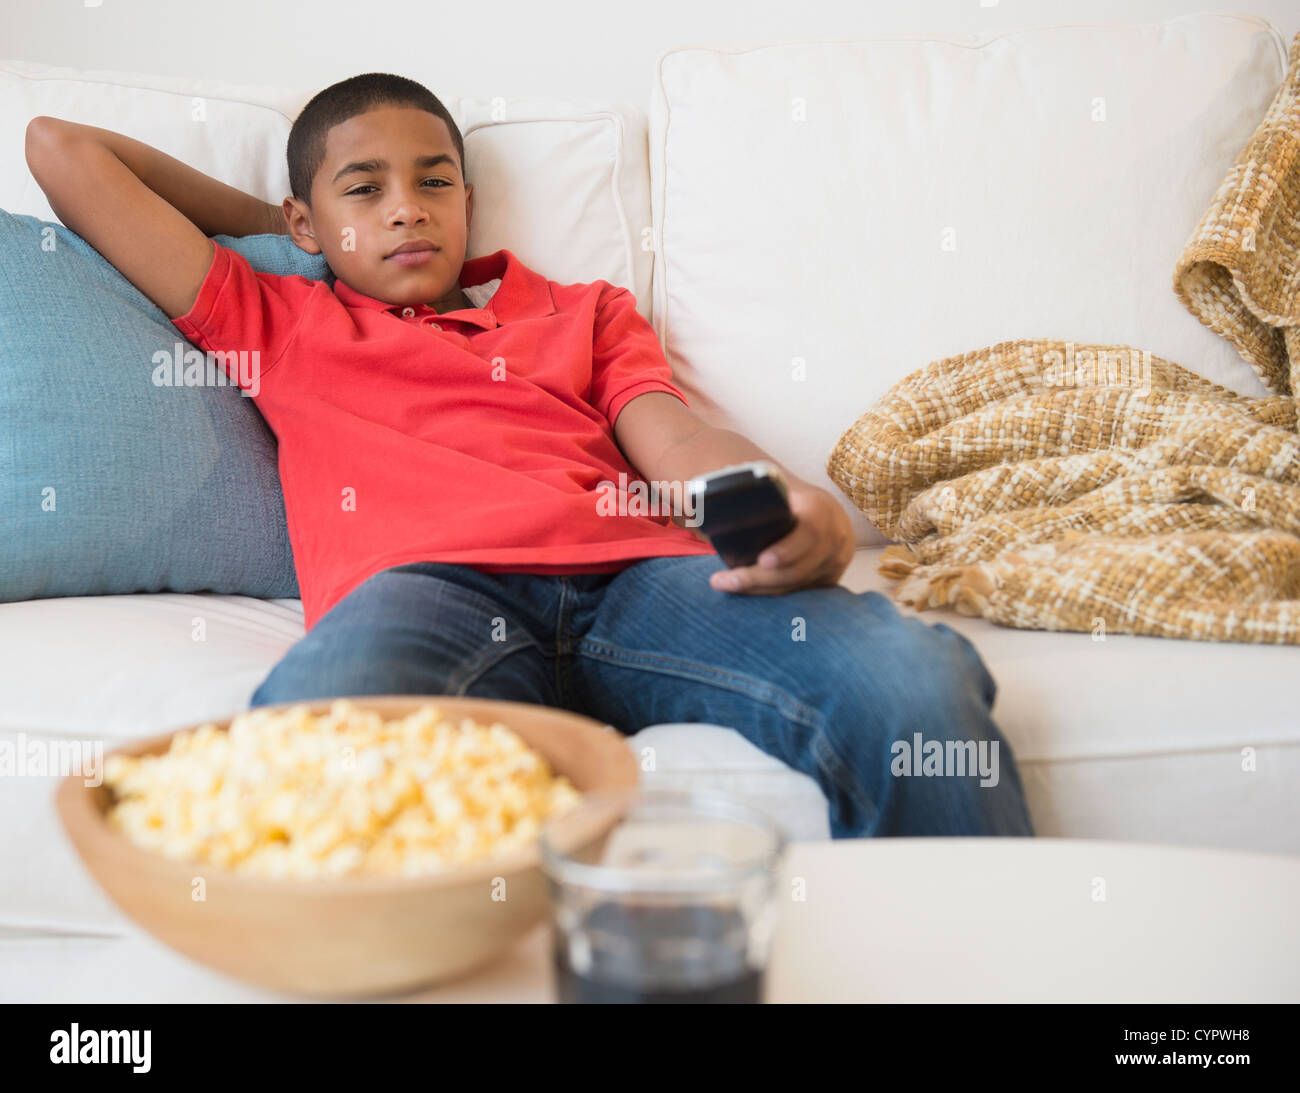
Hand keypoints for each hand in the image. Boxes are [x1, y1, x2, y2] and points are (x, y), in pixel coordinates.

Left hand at [708, 485, 855, 594]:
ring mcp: (835, 562)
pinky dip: (771, 593)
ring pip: (797, 585)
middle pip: (799, 568)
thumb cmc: (781, 497)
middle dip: (761, 578)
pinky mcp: (830, 579)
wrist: (817, 511)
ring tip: (725, 584)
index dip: (788, 549)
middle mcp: (835, 537)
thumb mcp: (772, 488)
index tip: (762, 560)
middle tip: (726, 581)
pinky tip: (747, 592)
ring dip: (760, 589)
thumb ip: (745, 492)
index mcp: (820, 508)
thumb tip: (697, 500)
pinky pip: (800, 594)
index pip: (810, 531)